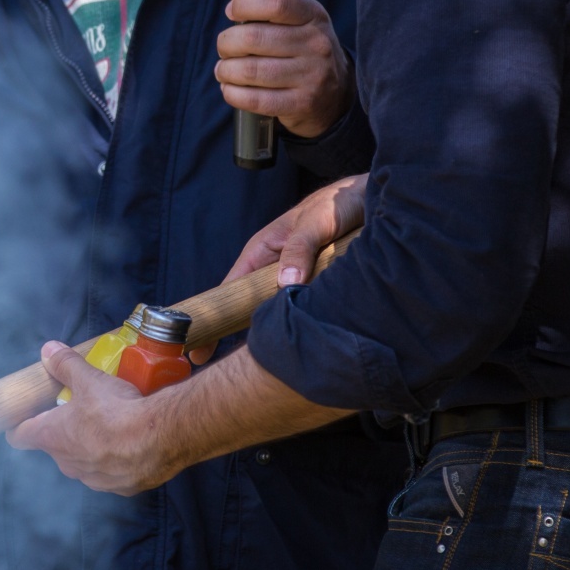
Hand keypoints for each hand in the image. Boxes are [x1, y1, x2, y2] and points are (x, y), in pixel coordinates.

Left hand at [6, 342, 187, 494]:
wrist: (159, 439)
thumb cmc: (116, 410)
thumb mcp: (89, 380)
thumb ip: (65, 364)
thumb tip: (48, 350)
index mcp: (52, 438)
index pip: (19, 437)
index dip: (19, 425)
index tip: (24, 416)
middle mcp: (67, 464)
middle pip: (55, 447)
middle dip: (64, 430)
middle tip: (80, 410)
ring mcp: (93, 479)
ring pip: (84, 462)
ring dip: (91, 447)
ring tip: (110, 425)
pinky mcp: (120, 487)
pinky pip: (111, 473)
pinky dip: (117, 461)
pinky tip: (131, 444)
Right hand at [188, 174, 365, 363]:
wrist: (371, 198)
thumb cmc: (337, 202)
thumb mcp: (315, 222)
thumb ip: (300, 249)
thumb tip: (285, 284)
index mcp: (261, 252)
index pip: (228, 291)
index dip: (213, 322)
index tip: (198, 352)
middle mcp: (274, 269)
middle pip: (248, 309)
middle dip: (236, 337)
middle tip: (220, 370)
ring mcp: (296, 280)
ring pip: (277, 314)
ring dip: (273, 334)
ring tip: (264, 368)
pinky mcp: (318, 288)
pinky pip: (302, 313)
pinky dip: (300, 328)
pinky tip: (302, 350)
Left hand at [215, 0, 349, 137]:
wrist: (336, 95)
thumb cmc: (305, 49)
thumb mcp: (299, 19)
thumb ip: (269, 1)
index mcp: (314, 16)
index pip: (276, 2)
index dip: (245, 5)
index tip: (232, 12)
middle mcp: (316, 44)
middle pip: (254, 37)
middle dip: (226, 42)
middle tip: (224, 47)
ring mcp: (311, 76)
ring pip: (250, 70)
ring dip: (225, 70)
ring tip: (223, 69)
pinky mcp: (302, 104)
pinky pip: (254, 100)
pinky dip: (232, 93)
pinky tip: (230, 88)